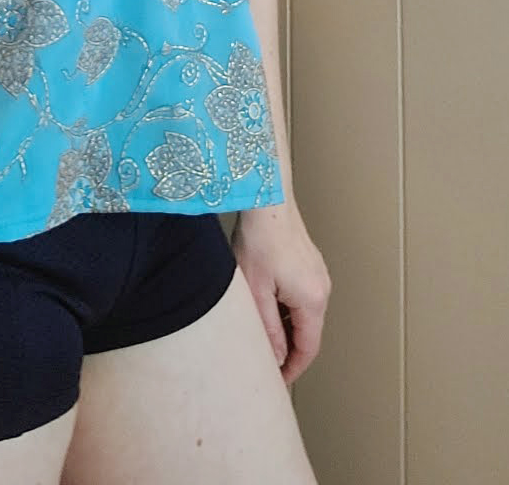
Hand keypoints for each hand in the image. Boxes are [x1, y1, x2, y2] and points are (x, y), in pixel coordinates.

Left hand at [231, 202, 330, 385]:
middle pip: (309, 332)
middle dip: (289, 350)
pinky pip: (303, 297)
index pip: (308, 348)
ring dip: (287, 328)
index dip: (293, 368)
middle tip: (266, 361)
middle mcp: (322, 289)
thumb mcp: (256, 291)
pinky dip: (288, 309)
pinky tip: (267, 304)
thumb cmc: (260, 238)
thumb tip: (276, 356)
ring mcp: (318, 274)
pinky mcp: (310, 264)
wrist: (268, 198)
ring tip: (261, 332)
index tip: (278, 379)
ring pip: (305, 315)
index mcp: (312, 300)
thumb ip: (268, 328)